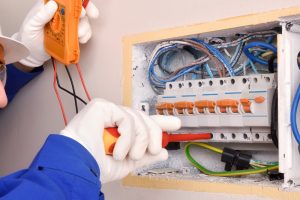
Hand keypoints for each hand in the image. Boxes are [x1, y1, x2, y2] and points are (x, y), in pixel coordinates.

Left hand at [12, 0, 98, 67]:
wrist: (32, 54)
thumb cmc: (29, 37)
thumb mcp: (31, 25)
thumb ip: (41, 15)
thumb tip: (52, 4)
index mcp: (50, 6)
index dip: (76, 0)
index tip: (80, 6)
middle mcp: (61, 14)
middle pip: (78, 8)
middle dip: (85, 11)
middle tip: (83, 18)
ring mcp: (68, 24)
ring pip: (83, 20)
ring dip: (84, 27)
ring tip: (78, 35)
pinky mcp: (72, 35)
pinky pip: (83, 32)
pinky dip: (85, 36)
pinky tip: (81, 39)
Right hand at [60, 99, 180, 183]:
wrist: (76, 164)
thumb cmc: (95, 165)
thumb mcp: (127, 163)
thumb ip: (145, 156)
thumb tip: (162, 152)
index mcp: (120, 132)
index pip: (144, 122)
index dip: (160, 122)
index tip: (175, 124)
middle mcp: (115, 120)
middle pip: (145, 119)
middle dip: (154, 135)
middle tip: (155, 149)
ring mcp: (109, 112)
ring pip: (138, 119)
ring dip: (139, 141)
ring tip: (131, 155)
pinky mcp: (103, 107)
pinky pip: (127, 118)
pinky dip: (127, 137)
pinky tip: (119, 149)